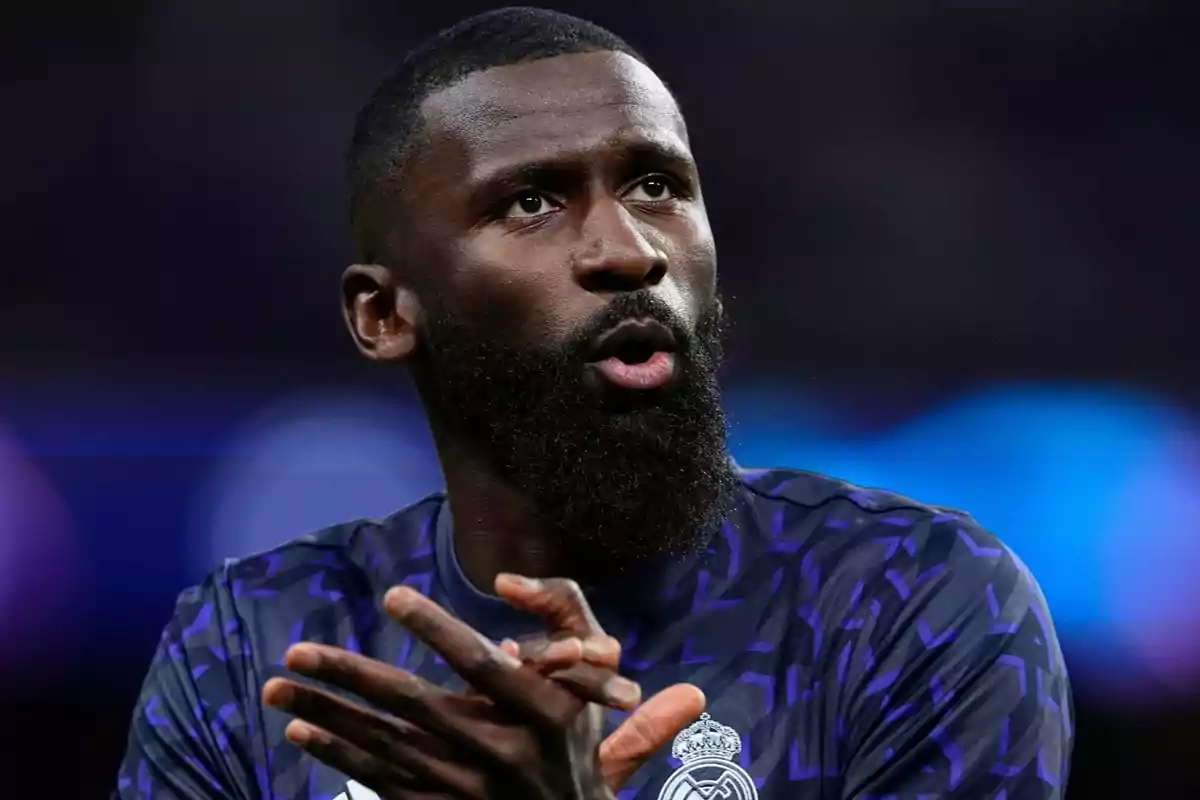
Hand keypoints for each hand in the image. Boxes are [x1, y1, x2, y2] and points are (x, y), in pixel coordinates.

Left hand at [262, 576, 702, 799]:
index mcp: (541, 723)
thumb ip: (637, 716)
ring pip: (378, 744)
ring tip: (278, 682)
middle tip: (298, 647)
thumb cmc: (578, 787)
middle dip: (348, 673)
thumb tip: (695, 695)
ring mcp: (457, 791)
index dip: (435, 628)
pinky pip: (375, 780)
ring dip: (325, 709)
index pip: (481, 665)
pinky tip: (301, 727)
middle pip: (411, 706)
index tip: (392, 596)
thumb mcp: (607, 745)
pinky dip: (335, 752)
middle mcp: (495, 757)